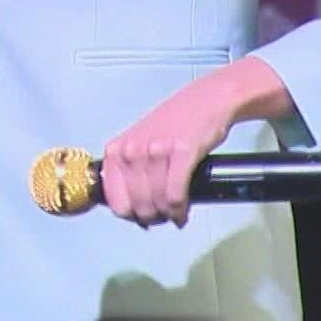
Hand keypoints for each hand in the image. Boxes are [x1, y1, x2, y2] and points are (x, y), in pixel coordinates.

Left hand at [100, 59, 290, 228]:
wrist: (204, 101)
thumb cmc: (173, 122)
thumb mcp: (138, 143)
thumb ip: (129, 172)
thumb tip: (131, 209)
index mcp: (116, 150)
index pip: (115, 202)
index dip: (131, 216)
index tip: (142, 218)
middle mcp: (132, 150)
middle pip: (138, 206)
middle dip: (152, 218)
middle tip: (163, 218)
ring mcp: (155, 151)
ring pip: (157, 204)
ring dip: (168, 215)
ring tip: (174, 214)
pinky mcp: (181, 153)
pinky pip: (176, 195)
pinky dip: (180, 210)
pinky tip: (183, 212)